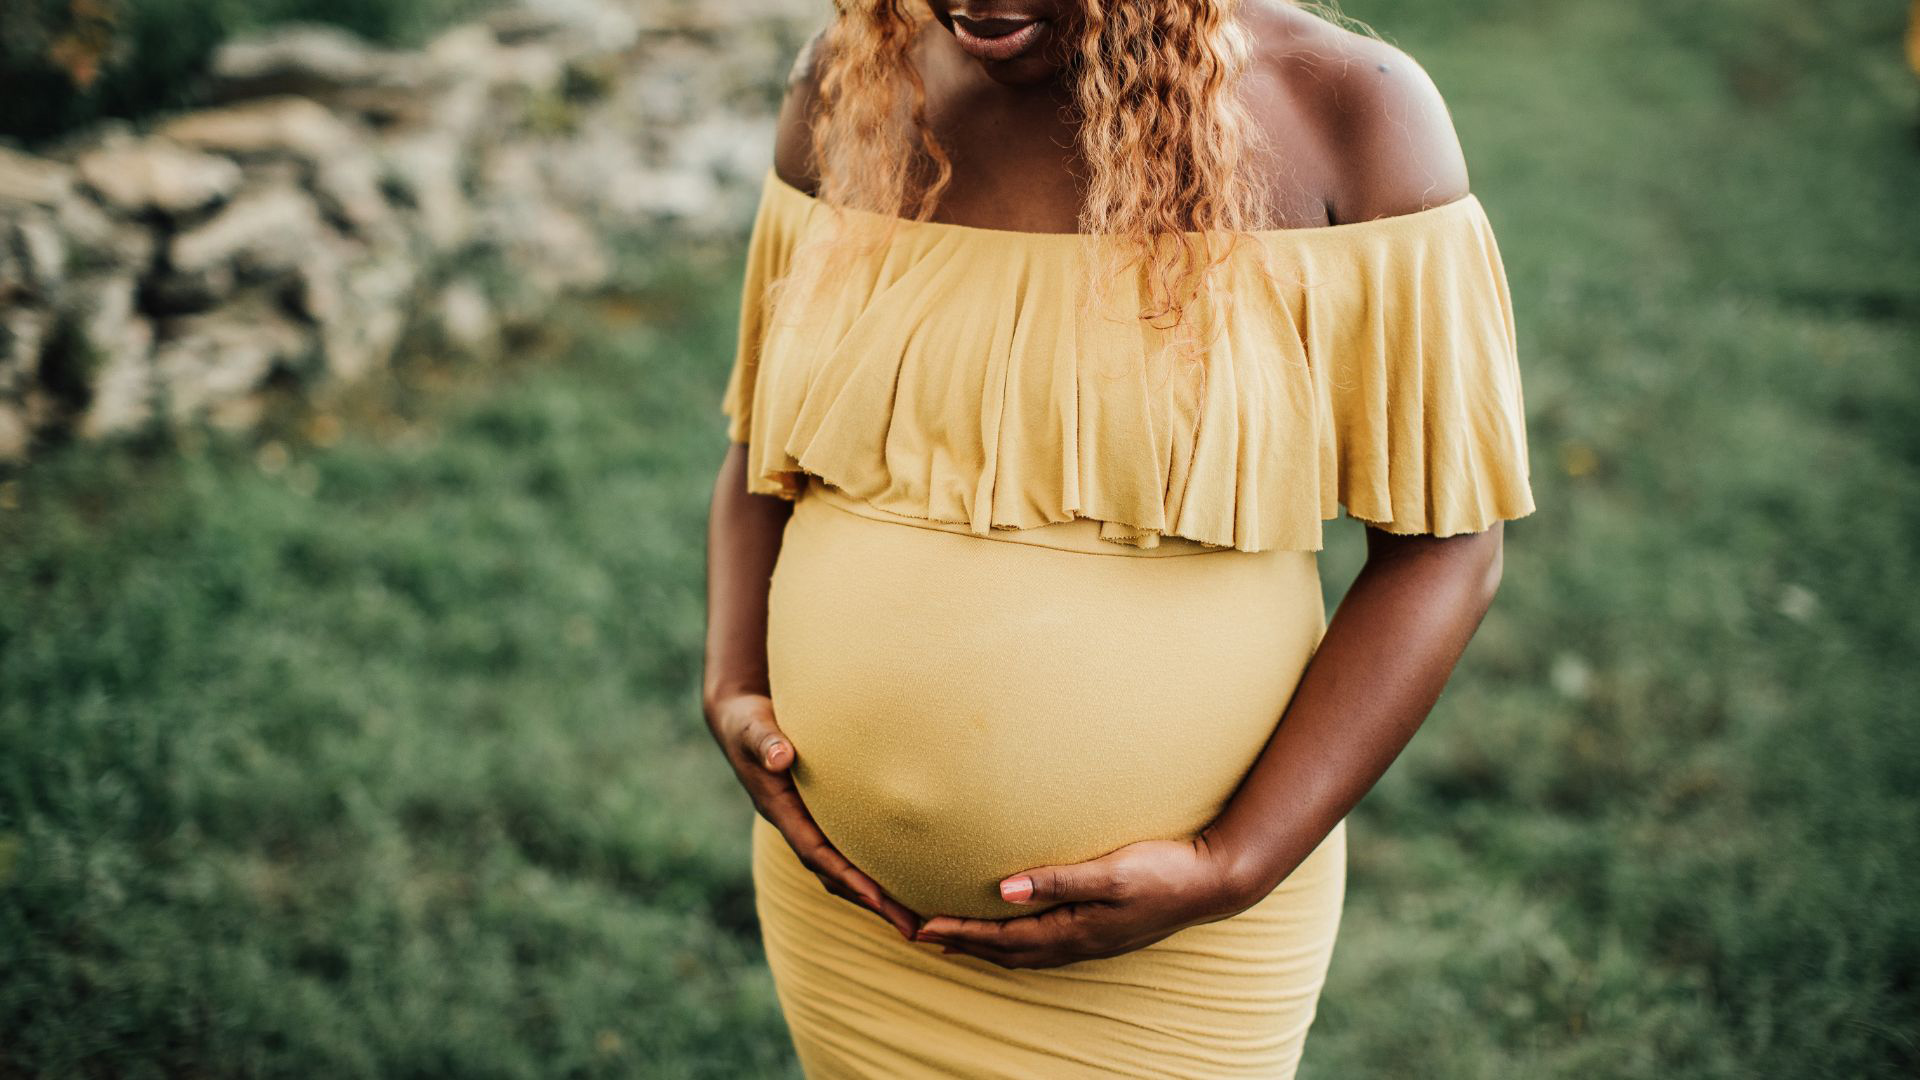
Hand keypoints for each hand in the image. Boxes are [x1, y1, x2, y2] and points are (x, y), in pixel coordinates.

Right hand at [705, 692, 921, 939]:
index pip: (814, 853)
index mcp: (779, 810)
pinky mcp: (820, 813)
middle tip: (912, 927)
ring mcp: (807, 822)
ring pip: (841, 868)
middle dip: (871, 902)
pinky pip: (847, 849)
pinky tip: (904, 875)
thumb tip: (780, 758)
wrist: (739, 719)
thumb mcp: (752, 728)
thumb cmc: (748, 722)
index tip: (876, 898)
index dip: (844, 876)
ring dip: (876, 894)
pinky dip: (872, 867)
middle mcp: (795, 824)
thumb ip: (765, 742)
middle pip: (833, 875)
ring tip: (916, 918)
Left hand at [911, 832, 1249, 968]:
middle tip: (918, 933)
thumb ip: (1056, 880)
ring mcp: (1090, 941)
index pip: (1002, 938)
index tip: (919, 926)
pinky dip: (1014, 941)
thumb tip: (1002, 891)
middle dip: (961, 944)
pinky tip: (1011, 929)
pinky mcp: (1100, 932)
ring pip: (1022, 952)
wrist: (1215, 882)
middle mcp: (1077, 944)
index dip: (959, 933)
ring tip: (952, 937)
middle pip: (1005, 952)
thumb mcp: (1110, 871)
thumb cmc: (1165, 871)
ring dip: (985, 946)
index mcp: (1074, 932)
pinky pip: (1042, 945)